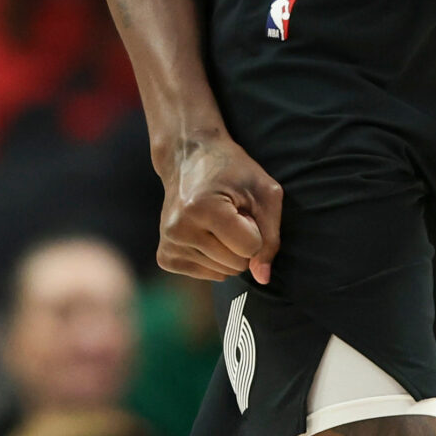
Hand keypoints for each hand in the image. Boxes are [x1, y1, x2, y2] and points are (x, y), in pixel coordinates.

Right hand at [156, 129, 282, 283]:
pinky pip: (205, 274)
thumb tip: (262, 278)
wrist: (189, 157)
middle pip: (236, 264)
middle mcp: (179, 228)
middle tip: (231, 214)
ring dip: (229, 251)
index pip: (250, 248)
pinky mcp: (164, 256)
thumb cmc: (233, 171)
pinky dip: (214, 259)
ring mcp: (168, 244)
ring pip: (222, 273)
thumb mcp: (265, 193)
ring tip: (218, 222)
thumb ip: (270, 237)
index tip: (244, 209)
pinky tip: (206, 234)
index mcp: (203, 208)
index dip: (256, 230)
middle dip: (243, 243)